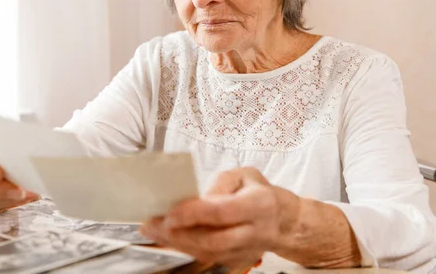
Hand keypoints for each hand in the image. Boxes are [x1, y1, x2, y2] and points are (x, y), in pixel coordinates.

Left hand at [140, 167, 300, 271]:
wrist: (283, 220)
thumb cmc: (259, 192)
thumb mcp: (245, 174)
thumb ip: (221, 182)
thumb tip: (196, 197)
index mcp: (259, 205)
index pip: (222, 212)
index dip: (194, 214)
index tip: (169, 213)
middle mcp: (255, 232)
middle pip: (213, 240)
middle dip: (178, 234)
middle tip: (152, 225)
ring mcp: (247, 251)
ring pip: (208, 253)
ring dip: (177, 243)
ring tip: (153, 231)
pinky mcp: (239, 261)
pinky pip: (209, 258)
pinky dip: (186, 248)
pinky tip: (169, 238)